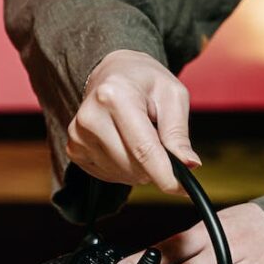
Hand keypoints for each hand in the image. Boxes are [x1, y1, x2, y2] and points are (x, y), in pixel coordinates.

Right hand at [67, 49, 200, 193]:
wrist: (114, 73)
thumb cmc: (146, 83)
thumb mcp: (173, 96)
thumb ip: (179, 133)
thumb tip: (189, 165)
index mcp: (116, 96)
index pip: (144, 150)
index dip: (166, 176)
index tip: (182, 190)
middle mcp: (91, 116)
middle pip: (133, 167)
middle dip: (155, 167)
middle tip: (161, 144)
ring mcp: (78, 134)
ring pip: (122, 174)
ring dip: (140, 168)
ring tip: (141, 139)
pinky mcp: (74, 148)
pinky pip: (108, 175)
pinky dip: (124, 169)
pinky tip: (125, 146)